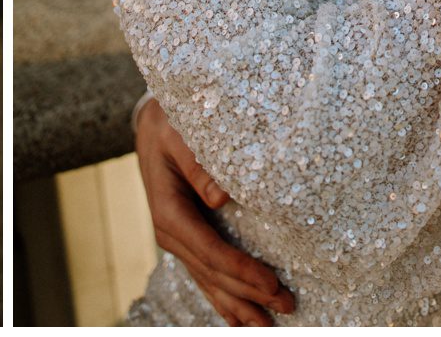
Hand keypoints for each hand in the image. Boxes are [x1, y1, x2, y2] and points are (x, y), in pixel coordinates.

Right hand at [134, 98, 293, 325]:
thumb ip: (196, 162)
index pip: (211, 251)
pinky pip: (206, 274)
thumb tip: (222, 196)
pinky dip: (224, 298)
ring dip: (239, 306)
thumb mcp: (177, 133)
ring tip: (269, 328)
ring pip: (210, 282)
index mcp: (168, 211)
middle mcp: (171, 233)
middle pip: (214, 274)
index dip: (241, 271)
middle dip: (250, 295)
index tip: (272, 284)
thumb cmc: (170, 123)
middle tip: (289, 307)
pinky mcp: (188, 240)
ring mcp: (178, 240)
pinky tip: (240, 318)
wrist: (152, 126)